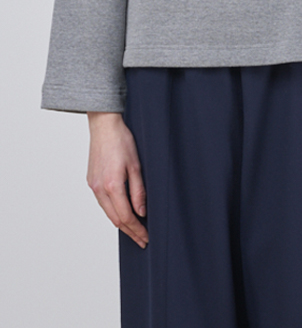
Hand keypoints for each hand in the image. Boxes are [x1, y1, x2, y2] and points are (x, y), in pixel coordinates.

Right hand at [86, 112, 148, 248]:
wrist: (104, 126)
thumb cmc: (122, 141)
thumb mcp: (136, 165)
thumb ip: (139, 191)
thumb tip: (142, 212)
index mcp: (112, 186)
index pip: (125, 217)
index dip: (137, 230)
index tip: (146, 238)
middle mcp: (99, 189)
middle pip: (115, 219)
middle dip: (130, 231)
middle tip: (142, 240)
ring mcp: (93, 186)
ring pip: (108, 212)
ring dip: (121, 223)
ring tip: (135, 229)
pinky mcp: (91, 181)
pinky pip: (103, 203)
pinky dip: (113, 211)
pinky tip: (122, 212)